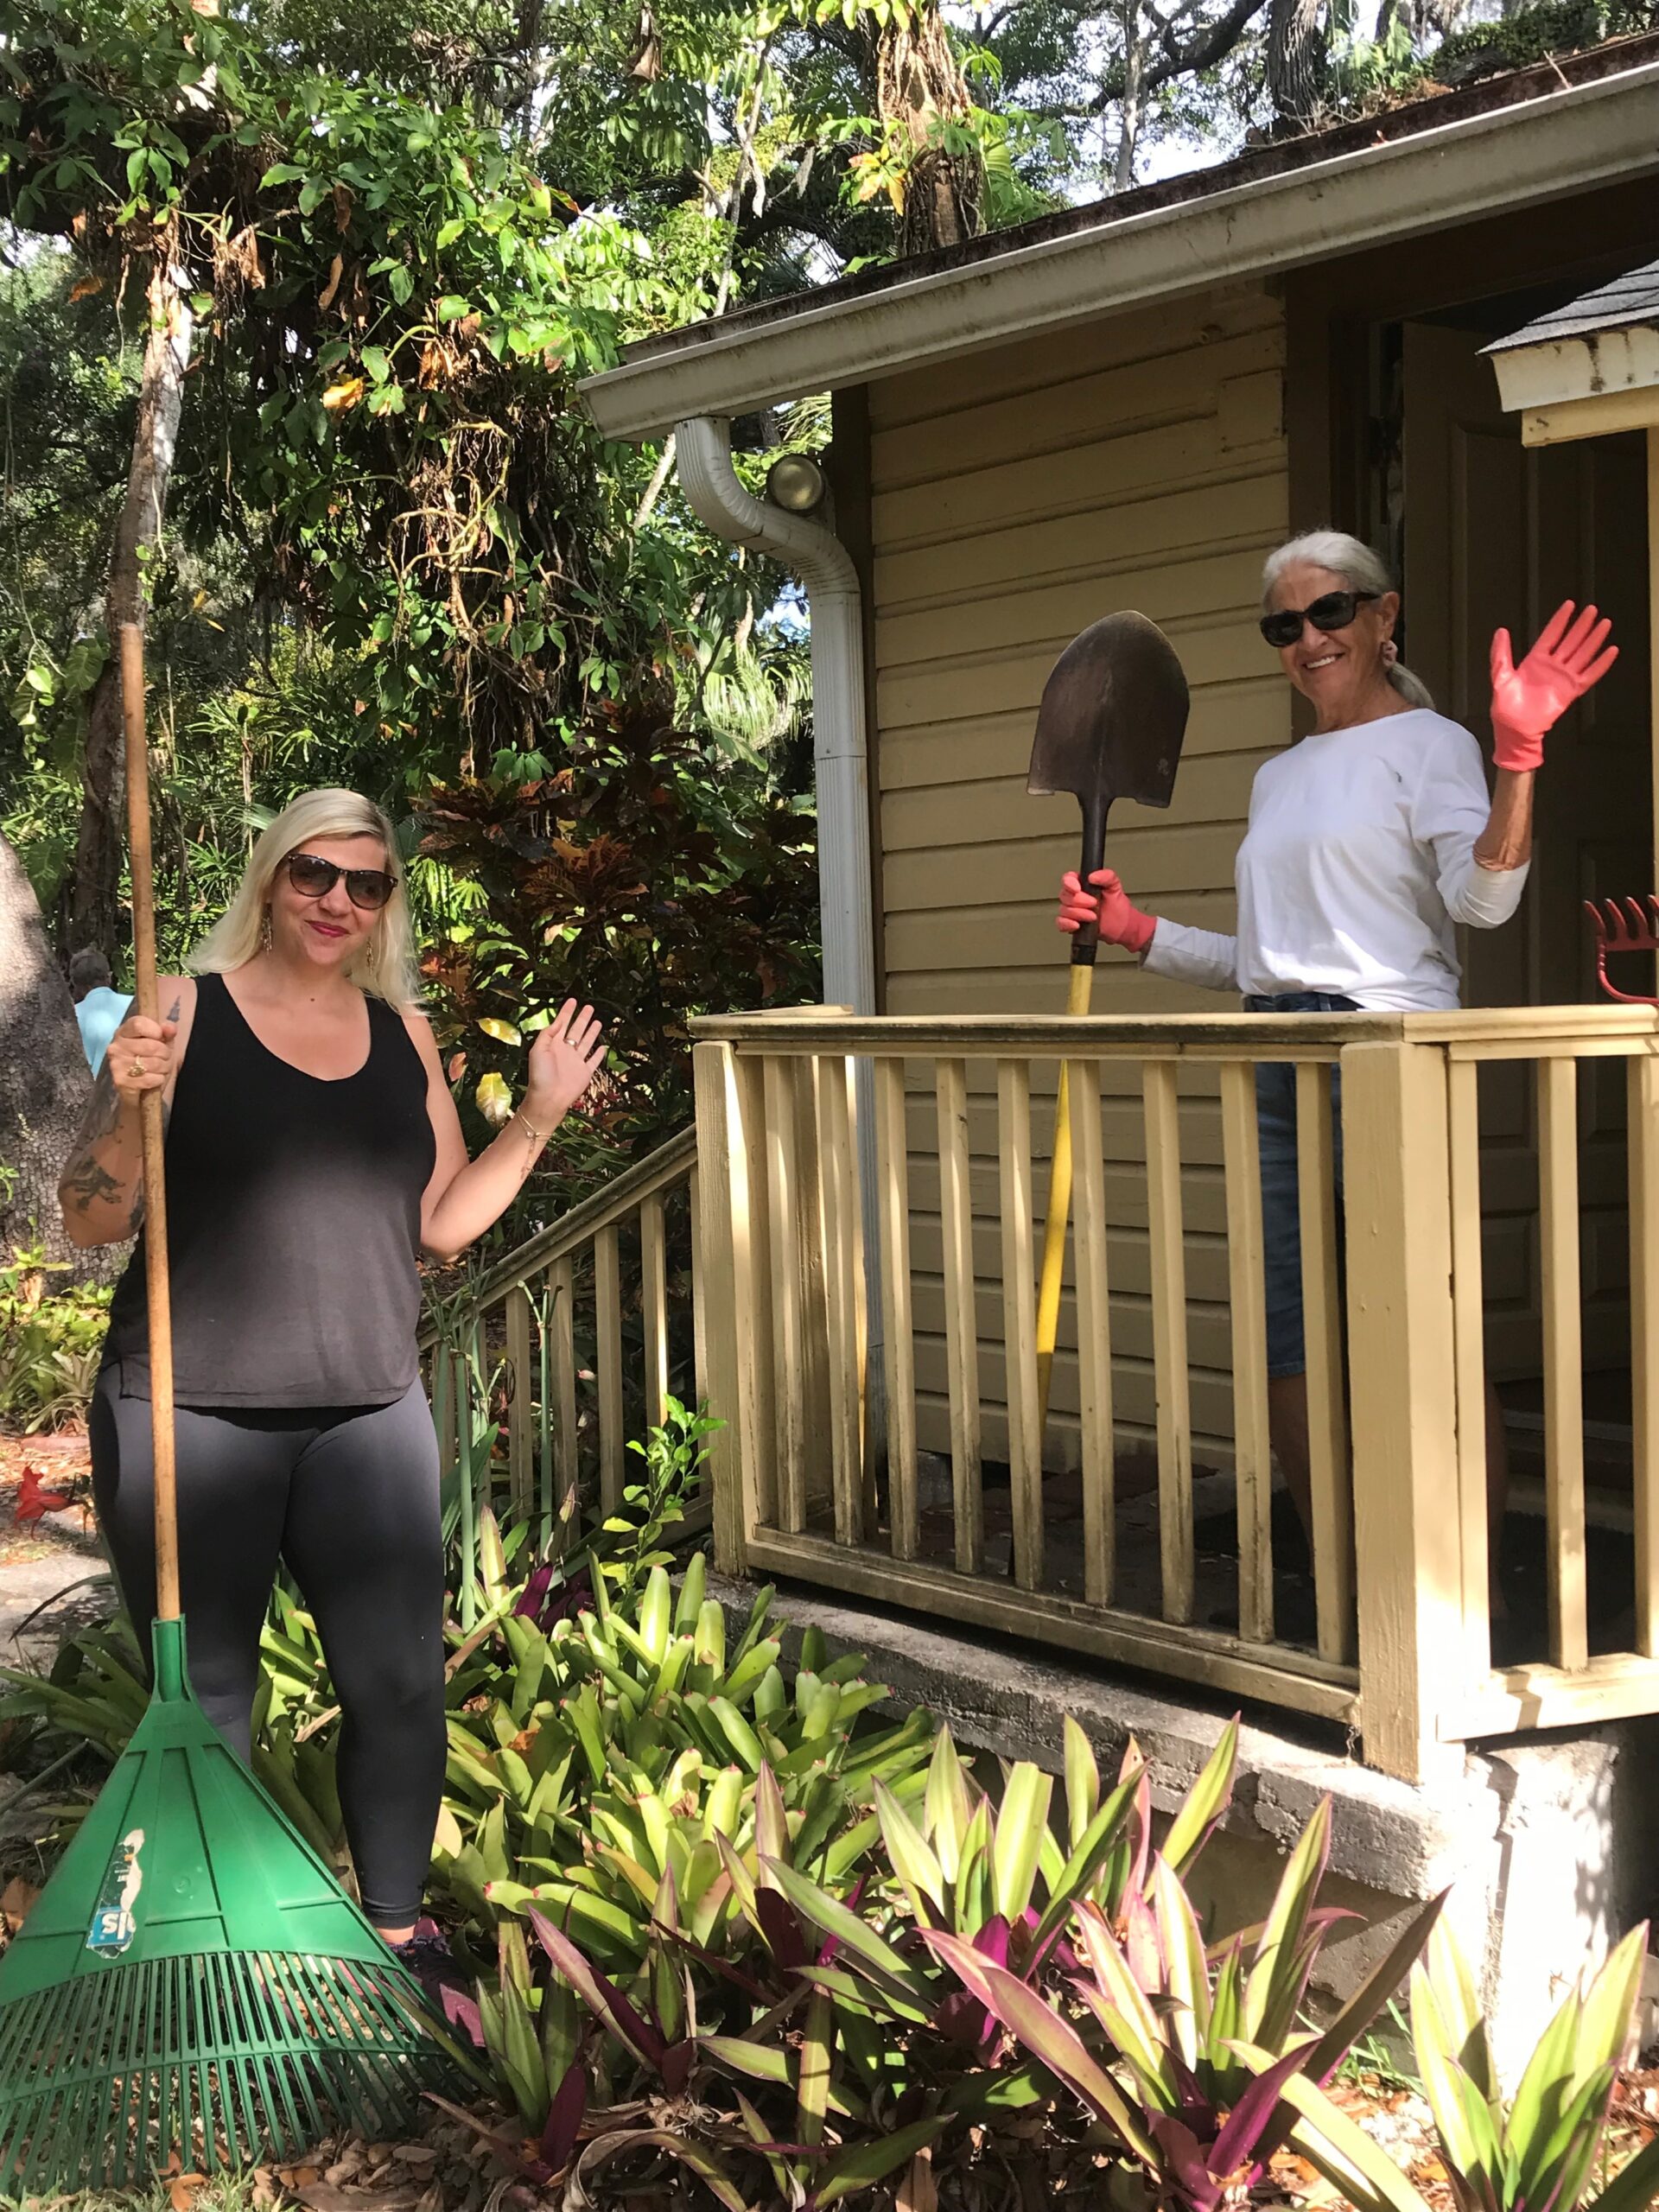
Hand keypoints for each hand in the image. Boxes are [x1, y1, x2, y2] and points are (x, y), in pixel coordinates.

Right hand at [107, 1012, 176, 1106]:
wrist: (140, 1090)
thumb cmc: (151, 1060)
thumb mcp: (162, 1043)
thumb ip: (167, 1032)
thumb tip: (170, 1027)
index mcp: (124, 1032)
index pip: (138, 1024)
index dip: (156, 1030)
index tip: (160, 1037)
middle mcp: (116, 1047)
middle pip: (151, 1045)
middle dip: (165, 1054)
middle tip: (163, 1058)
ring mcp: (116, 1064)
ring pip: (153, 1063)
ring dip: (163, 1068)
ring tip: (160, 1069)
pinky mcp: (120, 1082)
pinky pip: (149, 1079)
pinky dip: (158, 1080)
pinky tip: (154, 1079)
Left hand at [520, 1000, 604, 1130]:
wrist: (549, 1098)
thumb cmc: (540, 1075)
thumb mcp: (538, 1050)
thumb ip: (548, 1034)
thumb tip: (557, 1022)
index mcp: (554, 1044)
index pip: (562, 1023)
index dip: (567, 1012)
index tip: (573, 1000)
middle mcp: (566, 1051)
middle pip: (577, 1030)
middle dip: (582, 1018)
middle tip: (589, 1007)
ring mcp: (576, 1061)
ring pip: (587, 1042)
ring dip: (592, 1032)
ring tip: (597, 1021)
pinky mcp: (585, 1072)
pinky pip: (594, 1061)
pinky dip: (599, 1054)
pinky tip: (603, 1047)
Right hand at [1056, 868, 1156, 955]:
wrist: (1122, 926)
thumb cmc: (1117, 906)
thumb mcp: (1115, 886)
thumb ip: (1107, 876)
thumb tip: (1093, 876)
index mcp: (1083, 884)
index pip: (1068, 879)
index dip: (1070, 883)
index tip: (1078, 888)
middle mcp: (1075, 896)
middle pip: (1065, 895)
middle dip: (1079, 901)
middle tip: (1094, 903)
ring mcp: (1072, 911)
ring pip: (1064, 910)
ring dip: (1079, 914)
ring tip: (1093, 916)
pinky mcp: (1071, 924)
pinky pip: (1061, 923)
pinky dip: (1068, 924)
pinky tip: (1078, 924)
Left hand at [1489, 601, 1617, 772]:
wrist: (1514, 730)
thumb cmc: (1505, 707)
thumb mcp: (1500, 676)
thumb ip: (1501, 654)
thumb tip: (1501, 631)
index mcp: (1535, 661)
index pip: (1551, 635)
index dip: (1560, 620)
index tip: (1570, 605)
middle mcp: (1552, 666)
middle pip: (1571, 641)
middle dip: (1581, 625)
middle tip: (1592, 609)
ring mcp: (1563, 678)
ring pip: (1582, 654)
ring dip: (1594, 639)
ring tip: (1604, 624)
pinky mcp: (1571, 691)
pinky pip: (1590, 675)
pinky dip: (1601, 664)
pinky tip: (1610, 651)